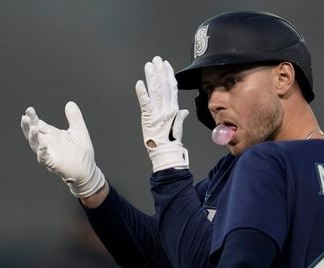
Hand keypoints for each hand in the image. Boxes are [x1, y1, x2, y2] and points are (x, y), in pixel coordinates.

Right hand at [20, 101, 105, 197]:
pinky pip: (44, 158)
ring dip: (33, 137)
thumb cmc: (82, 152)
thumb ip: (75, 118)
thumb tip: (70, 103)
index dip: (32, 117)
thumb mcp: (79, 131)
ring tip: (33, 128)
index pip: (38, 124)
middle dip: (27, 126)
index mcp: (51, 134)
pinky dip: (42, 153)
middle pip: (32, 133)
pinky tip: (42, 146)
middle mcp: (47, 143)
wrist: (87, 170)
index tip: (29, 110)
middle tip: (25, 117)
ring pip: (35, 145)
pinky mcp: (52, 164)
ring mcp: (49, 154)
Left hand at [135, 55, 189, 171]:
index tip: (166, 65)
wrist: (166, 151)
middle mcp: (167, 108)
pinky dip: (142, 92)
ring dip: (152, 77)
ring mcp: (158, 111)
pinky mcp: (148, 116)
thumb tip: (184, 111)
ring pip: (155, 90)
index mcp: (174, 109)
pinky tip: (140, 83)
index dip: (169, 75)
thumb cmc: (171, 141)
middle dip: (160, 71)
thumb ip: (180, 116)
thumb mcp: (178, 126)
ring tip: (149, 66)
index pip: (172, 88)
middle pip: (164, 86)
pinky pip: (145, 102)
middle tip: (156, 60)